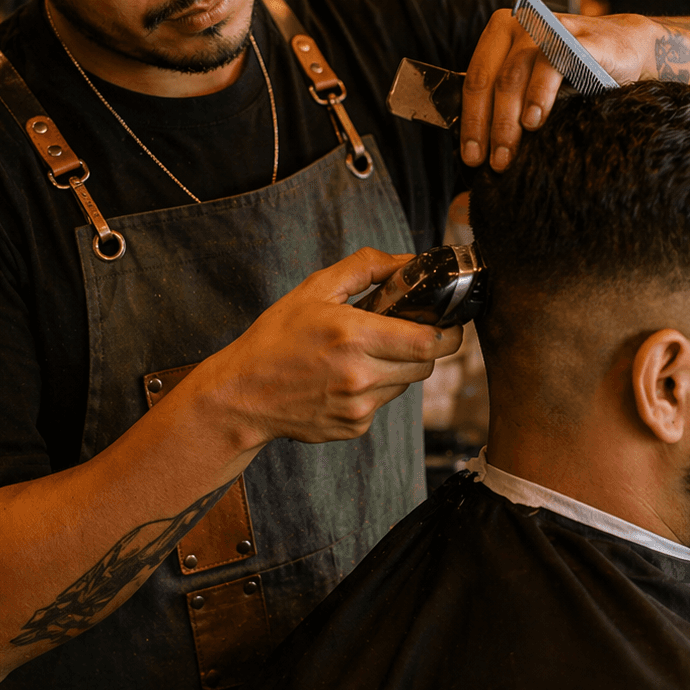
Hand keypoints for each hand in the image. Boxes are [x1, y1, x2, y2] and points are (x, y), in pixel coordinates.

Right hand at [203, 247, 463, 446]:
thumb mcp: (314, 290)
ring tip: (364, 354)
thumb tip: (406, 262)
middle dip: (425, 347)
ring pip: (405, 385)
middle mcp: (361, 376)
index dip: (448, 332)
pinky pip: (383, 404)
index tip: (448, 321)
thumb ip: (364, 268)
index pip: (429, 342)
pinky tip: (344, 378)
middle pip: (426, 365)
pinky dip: (375, 389)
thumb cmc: (275, 339)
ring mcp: (358, 407)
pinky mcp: (354, 428)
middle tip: (406, 332)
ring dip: (398, 367)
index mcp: (354, 337)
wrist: (241, 395)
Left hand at [460, 8, 655, 169]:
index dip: (470, 120)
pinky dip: (539, 93)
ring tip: (508, 152)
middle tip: (493, 162)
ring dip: (508, 118)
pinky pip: (553, 63)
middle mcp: (521, 24)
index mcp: (501, 32)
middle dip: (487, 126)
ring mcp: (550, 28)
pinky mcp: (581, 38)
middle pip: (491, 80)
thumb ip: (502, 99)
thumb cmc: (571, 70)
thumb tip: (476, 146)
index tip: (471, 156)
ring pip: (515, 74)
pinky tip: (534, 120)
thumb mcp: (530, 80)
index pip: (475, 80)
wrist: (627, 49)